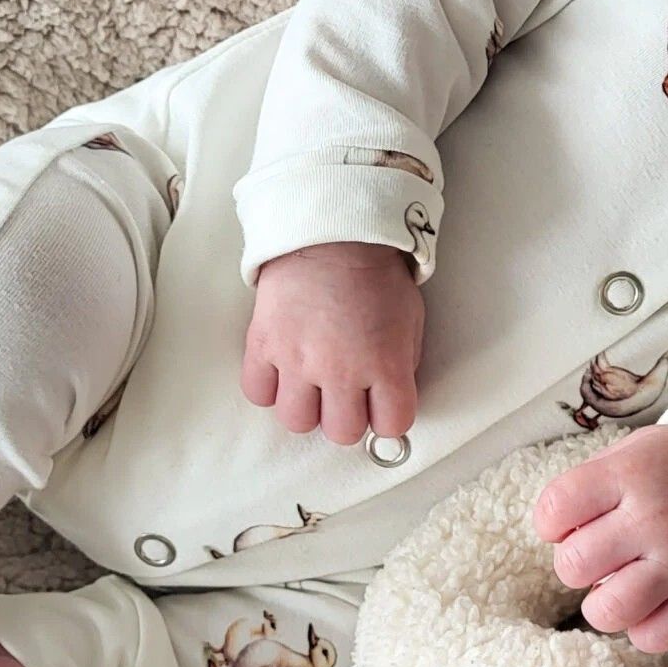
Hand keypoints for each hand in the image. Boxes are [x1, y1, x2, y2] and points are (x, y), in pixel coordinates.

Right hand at [241, 240, 423, 442]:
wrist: (331, 233)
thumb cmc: (374, 273)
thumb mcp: (410, 319)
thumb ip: (402, 363)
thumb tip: (388, 395)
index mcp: (385, 364)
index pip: (392, 425)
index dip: (388, 416)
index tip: (382, 405)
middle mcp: (341, 370)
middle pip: (341, 433)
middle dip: (346, 416)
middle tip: (346, 393)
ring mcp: (297, 360)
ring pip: (296, 422)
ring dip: (307, 407)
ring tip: (312, 383)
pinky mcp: (264, 345)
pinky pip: (258, 393)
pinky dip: (269, 387)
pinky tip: (283, 370)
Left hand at [531, 418, 667, 652]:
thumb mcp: (638, 448)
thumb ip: (591, 483)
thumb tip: (553, 532)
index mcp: (632, 473)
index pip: (553, 510)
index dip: (551, 522)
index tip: (570, 521)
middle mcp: (655, 518)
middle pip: (572, 565)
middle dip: (576, 563)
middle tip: (600, 552)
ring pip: (606, 611)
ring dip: (602, 602)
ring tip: (620, 582)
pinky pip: (653, 638)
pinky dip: (642, 628)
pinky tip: (650, 603)